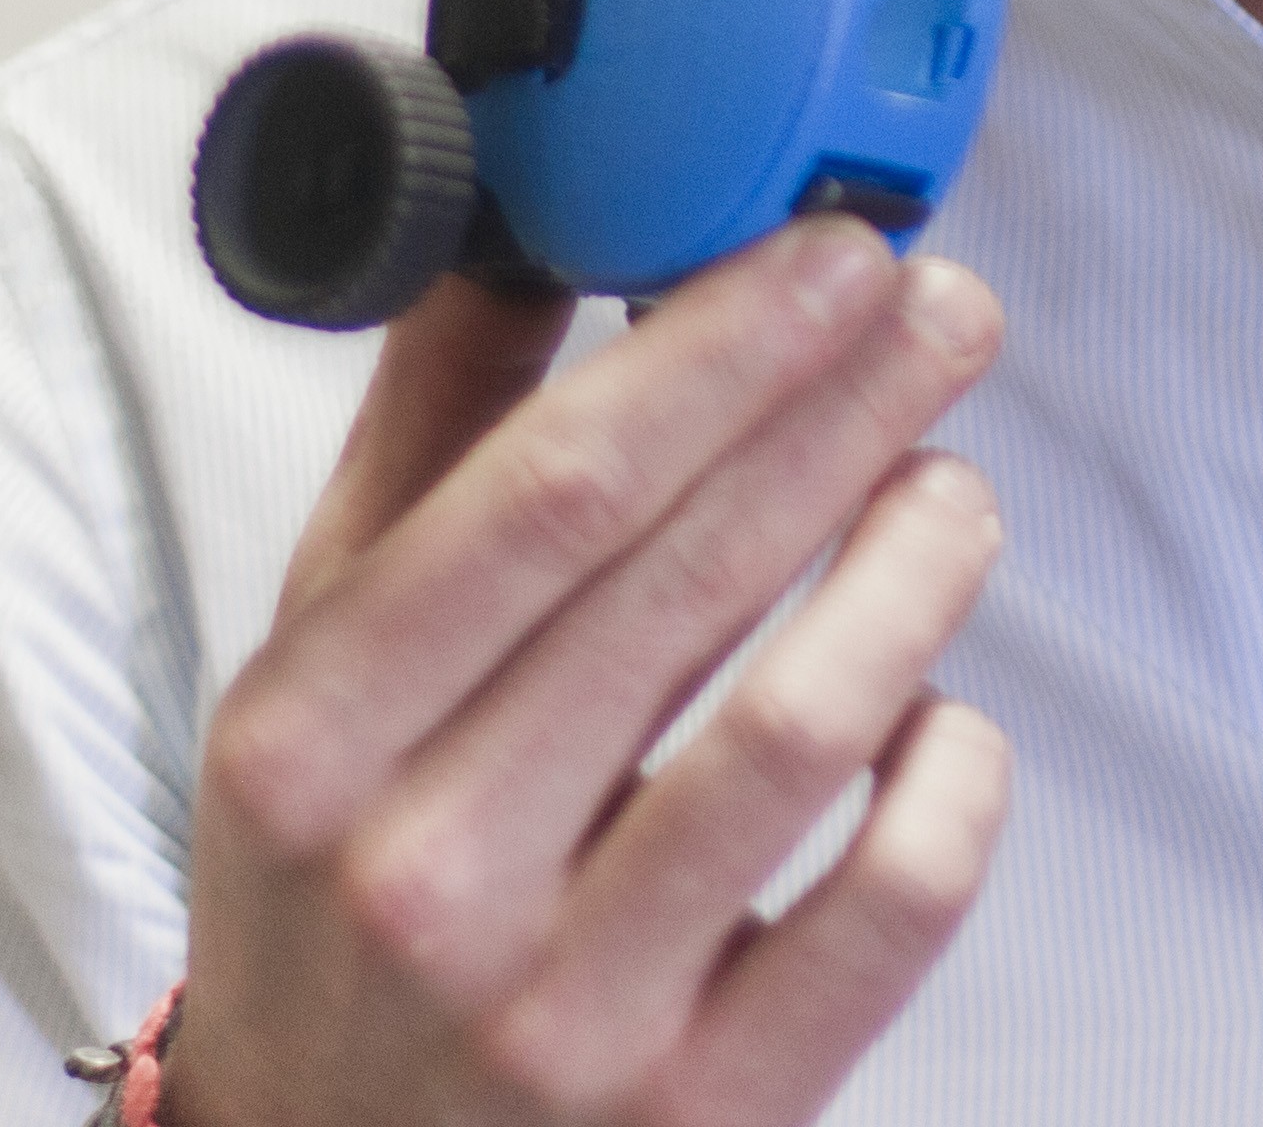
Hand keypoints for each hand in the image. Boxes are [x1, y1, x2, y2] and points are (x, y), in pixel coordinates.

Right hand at [168, 218, 1012, 1126]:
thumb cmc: (335, 901)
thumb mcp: (310, 678)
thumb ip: (420, 453)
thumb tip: (518, 224)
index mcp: (311, 743)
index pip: (549, 493)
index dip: (717, 349)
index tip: (827, 253)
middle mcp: (428, 874)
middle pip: (689, 578)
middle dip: (845, 408)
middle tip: (940, 313)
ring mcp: (570, 1009)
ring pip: (808, 730)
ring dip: (912, 566)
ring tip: (950, 491)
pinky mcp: (708, 1109)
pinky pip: (890, 907)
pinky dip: (951, 781)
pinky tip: (944, 715)